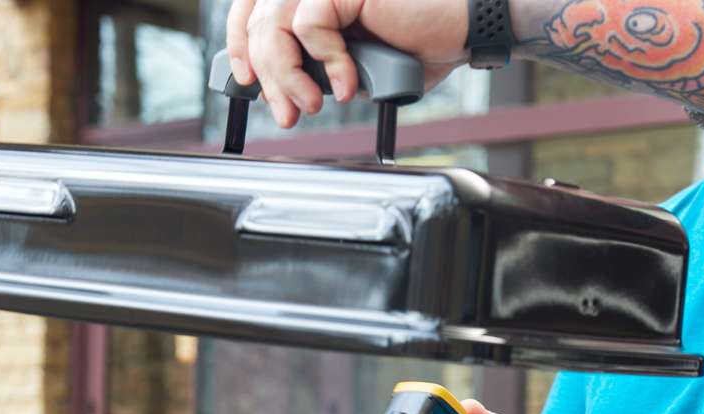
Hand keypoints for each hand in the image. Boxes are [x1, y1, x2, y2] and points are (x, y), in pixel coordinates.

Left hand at [226, 0, 469, 127]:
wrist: (464, 30)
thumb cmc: (419, 43)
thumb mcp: (351, 63)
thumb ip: (314, 65)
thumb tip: (276, 86)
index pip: (252, 9)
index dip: (240, 44)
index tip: (245, 82)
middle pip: (258, 22)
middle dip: (267, 77)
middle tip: (288, 114)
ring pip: (275, 26)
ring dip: (288, 76)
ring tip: (312, 105)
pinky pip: (310, 25)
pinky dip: (325, 61)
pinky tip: (348, 83)